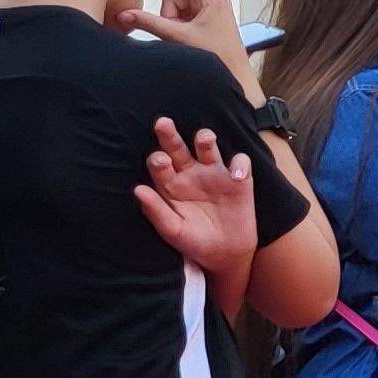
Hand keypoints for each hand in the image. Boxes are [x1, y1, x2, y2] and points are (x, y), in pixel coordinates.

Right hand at [123, 0, 259, 93]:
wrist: (234, 78)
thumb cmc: (217, 57)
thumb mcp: (179, 37)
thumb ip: (149, 24)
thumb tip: (125, 15)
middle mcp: (212, 1)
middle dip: (169, 17)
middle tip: (178, 34)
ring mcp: (209, 12)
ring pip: (175, 11)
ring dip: (173, 25)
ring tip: (184, 40)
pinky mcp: (206, 23)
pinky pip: (181, 20)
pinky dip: (177, 29)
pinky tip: (187, 42)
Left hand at [134, 119, 257, 279]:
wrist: (226, 253)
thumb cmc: (194, 241)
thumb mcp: (173, 230)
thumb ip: (156, 211)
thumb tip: (137, 189)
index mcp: (170, 184)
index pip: (160, 165)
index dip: (158, 160)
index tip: (161, 161)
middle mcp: (189, 173)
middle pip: (177, 148)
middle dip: (170, 135)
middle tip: (162, 123)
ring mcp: (214, 173)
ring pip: (207, 147)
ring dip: (205, 139)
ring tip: (205, 139)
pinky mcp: (239, 178)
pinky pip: (240, 162)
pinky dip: (240, 164)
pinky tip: (237, 175)